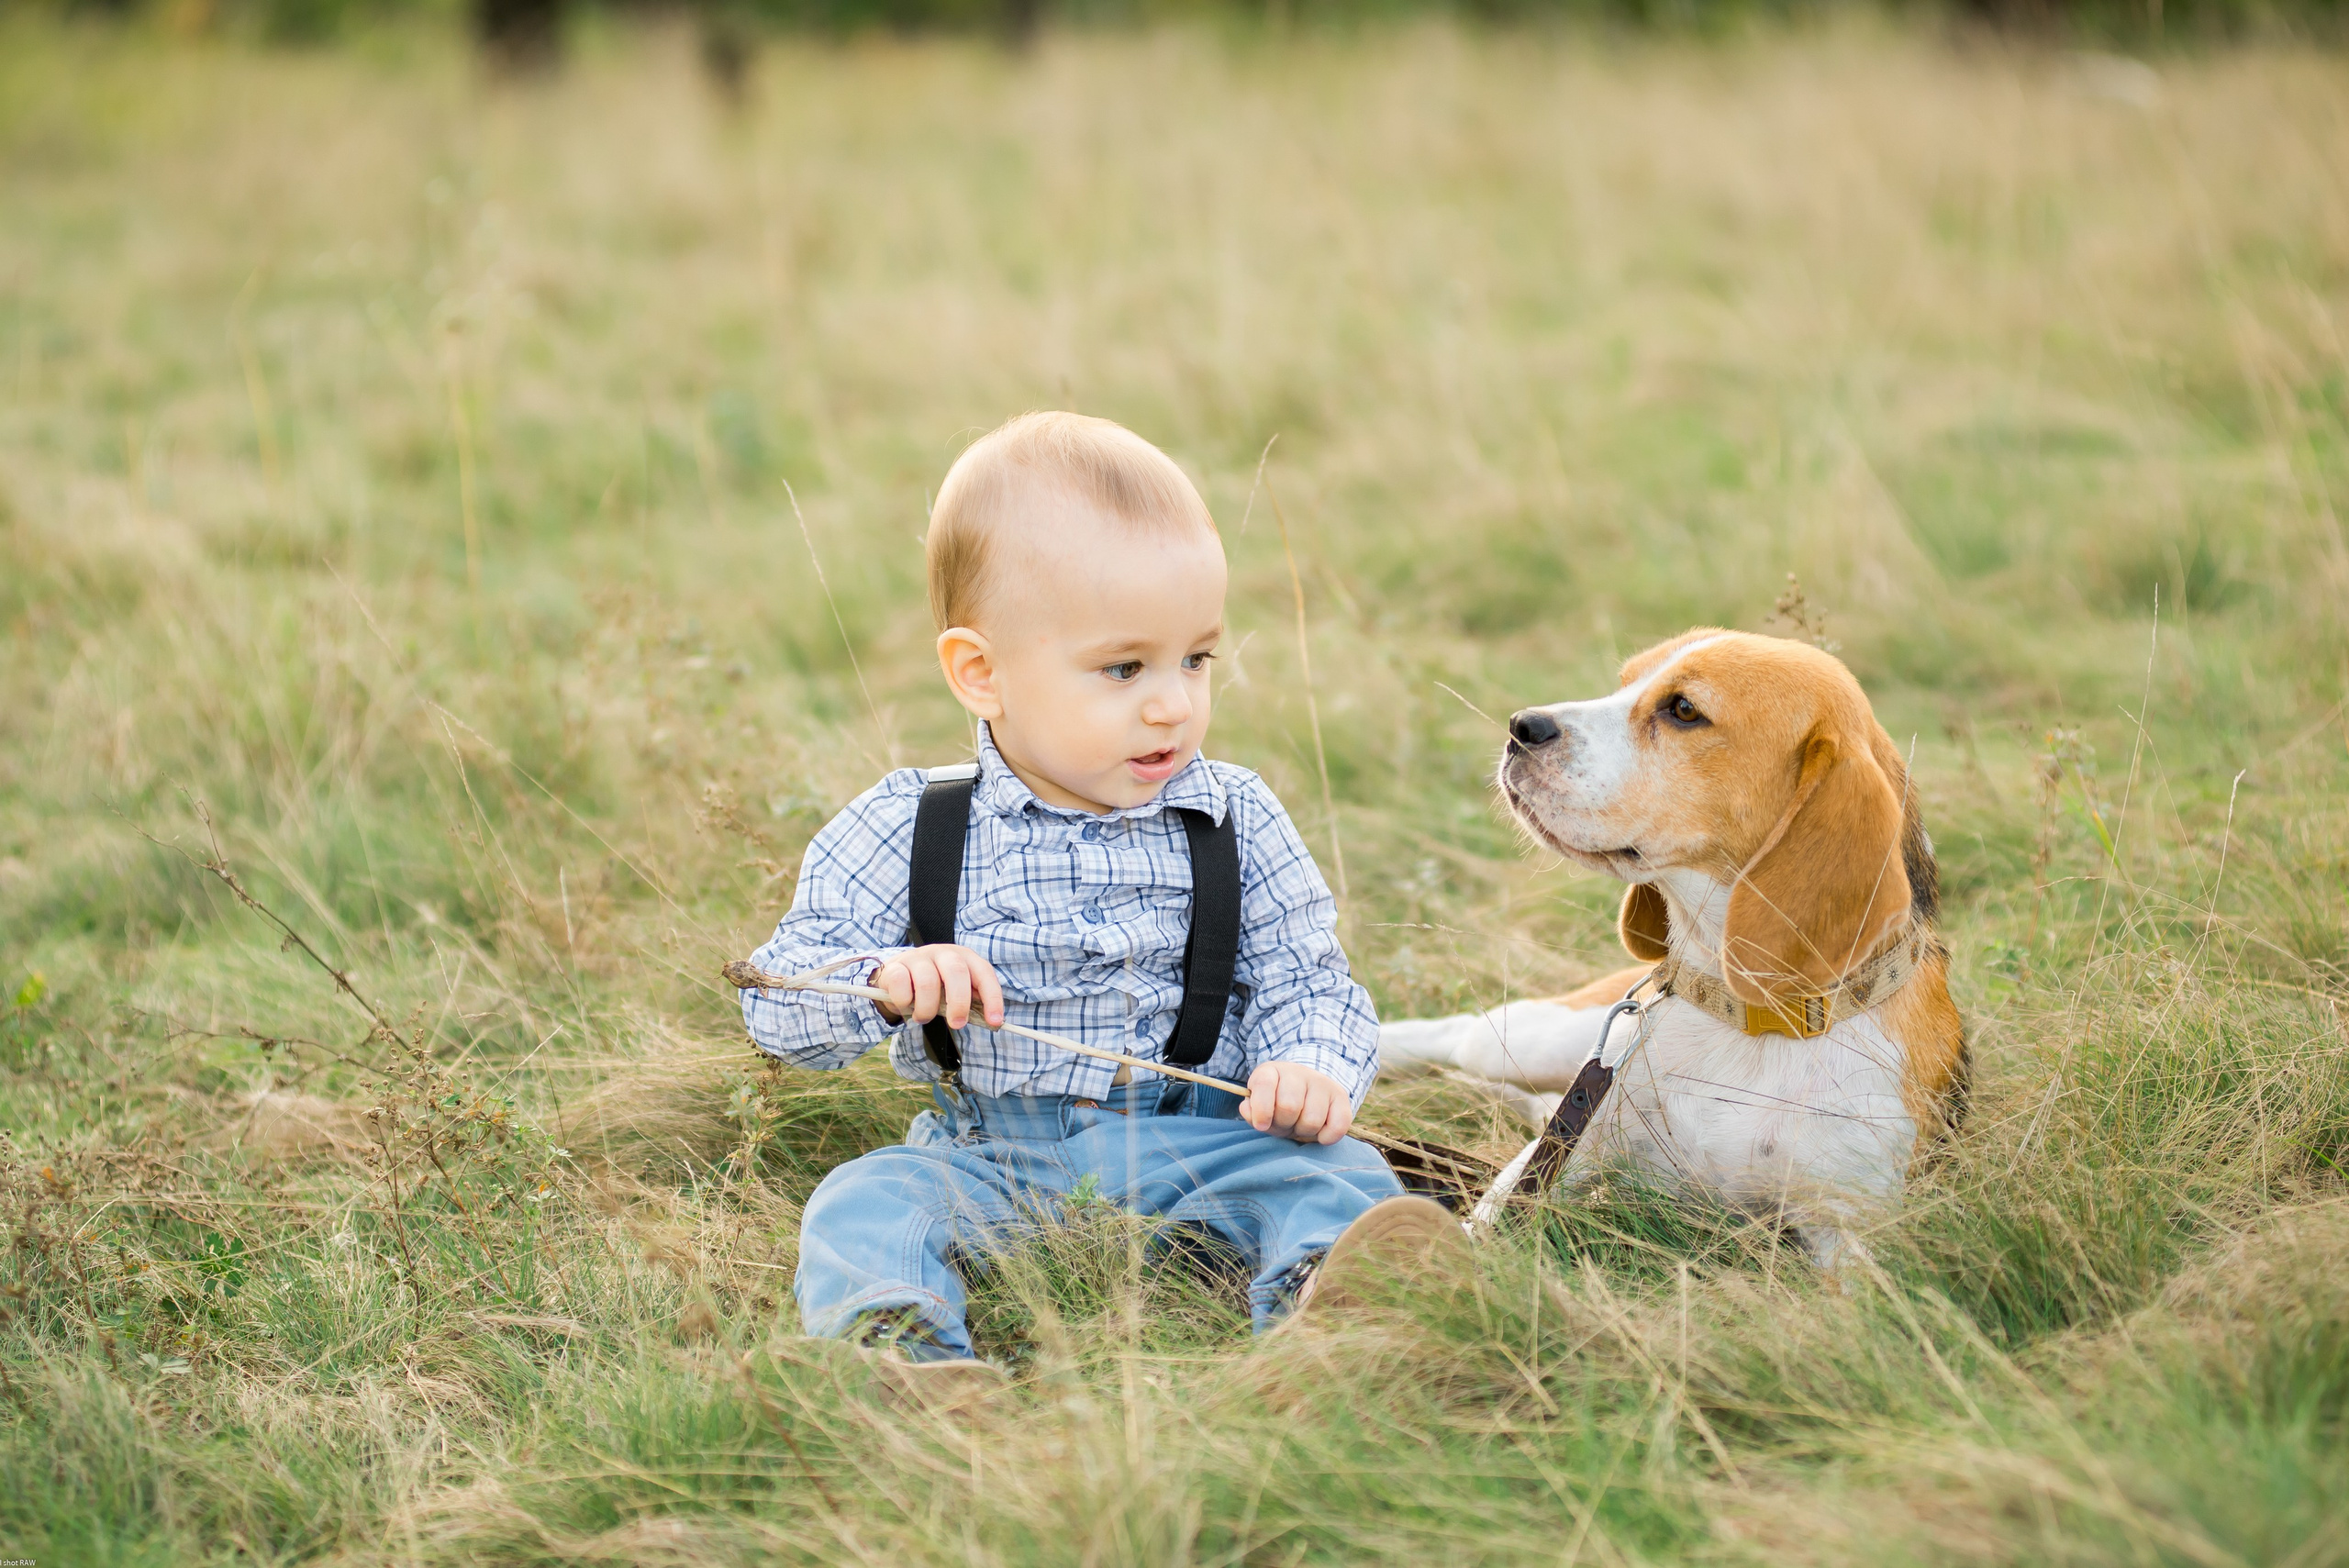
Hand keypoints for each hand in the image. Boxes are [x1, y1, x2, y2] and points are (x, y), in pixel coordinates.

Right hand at [872, 944, 1004, 1030]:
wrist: (896, 977)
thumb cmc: (932, 987)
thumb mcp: (953, 991)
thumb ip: (970, 1000)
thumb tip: (990, 1019)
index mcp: (963, 957)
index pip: (983, 973)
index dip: (992, 997)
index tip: (994, 1021)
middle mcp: (942, 953)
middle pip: (956, 972)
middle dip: (959, 1003)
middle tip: (957, 1024)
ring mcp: (918, 957)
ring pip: (927, 983)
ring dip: (927, 1009)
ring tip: (924, 1017)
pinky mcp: (895, 966)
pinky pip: (901, 985)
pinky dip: (904, 1002)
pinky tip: (906, 1005)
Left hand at [1240, 1062, 1353, 1144]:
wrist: (1306, 1092)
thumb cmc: (1277, 1105)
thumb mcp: (1261, 1107)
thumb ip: (1253, 1113)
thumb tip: (1253, 1115)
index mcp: (1271, 1071)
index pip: (1264, 1085)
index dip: (1262, 1109)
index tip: (1262, 1125)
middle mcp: (1298, 1072)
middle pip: (1289, 1107)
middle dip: (1285, 1124)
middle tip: (1286, 1124)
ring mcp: (1321, 1082)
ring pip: (1312, 1119)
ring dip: (1304, 1131)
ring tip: (1301, 1125)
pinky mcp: (1341, 1096)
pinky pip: (1338, 1125)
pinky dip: (1327, 1137)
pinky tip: (1320, 1133)